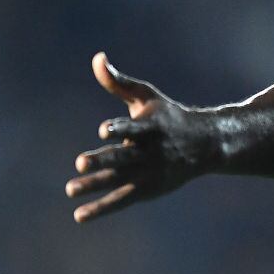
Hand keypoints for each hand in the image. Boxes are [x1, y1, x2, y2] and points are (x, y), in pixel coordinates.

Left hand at [65, 52, 215, 222]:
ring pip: (119, 181)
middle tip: (80, 162)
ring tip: (70, 189)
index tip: (103, 129)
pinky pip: (121, 201)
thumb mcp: (146, 96)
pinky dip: (101, 208)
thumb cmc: (168, 116)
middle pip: (123, 157)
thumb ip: (118, 81)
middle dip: (103, 160)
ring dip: (95, 185)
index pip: (133, 128)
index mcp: (150, 127)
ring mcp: (148, 173)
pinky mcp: (147, 190)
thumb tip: (97, 58)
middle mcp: (150, 152)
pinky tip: (79, 215)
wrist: (203, 145)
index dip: (119, 128)